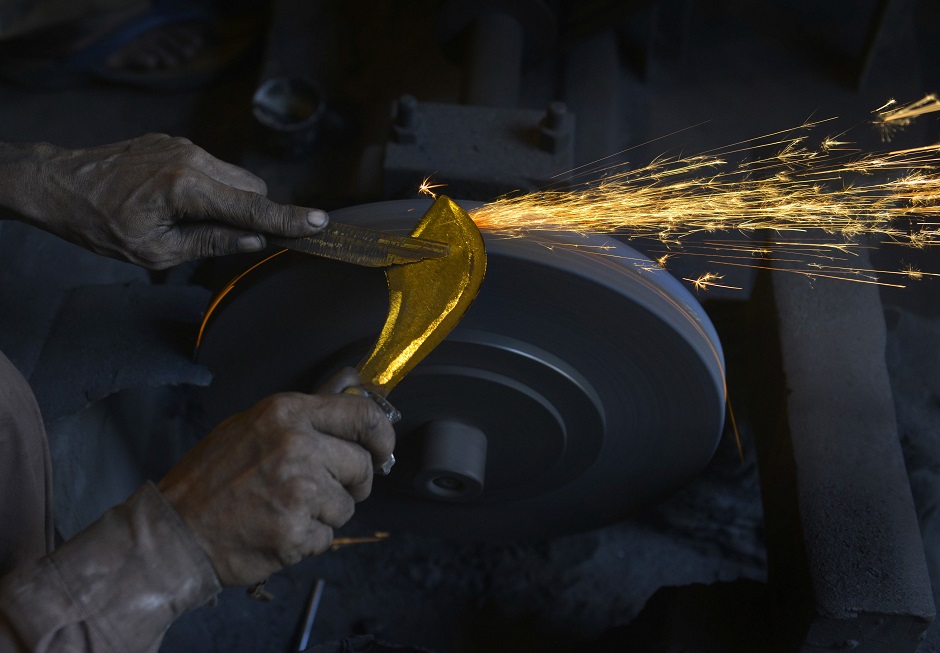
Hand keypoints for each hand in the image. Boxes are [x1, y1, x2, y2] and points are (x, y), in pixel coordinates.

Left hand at [30, 133, 327, 268]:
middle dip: (252, 214)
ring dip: (230, 201)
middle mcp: (192, 158)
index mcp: (186, 188)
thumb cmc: (102, 225)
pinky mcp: (176, 142)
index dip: (287, 220)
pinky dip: (211, 188)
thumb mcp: (156, 251)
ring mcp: (183, 146)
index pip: (251, 209)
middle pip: (250, 189)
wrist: (60, 184)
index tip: (320, 223)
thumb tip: (253, 240)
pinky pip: (213, 167)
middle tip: (230, 239)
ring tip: (189, 220)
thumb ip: (211, 242)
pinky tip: (177, 203)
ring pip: (234, 177)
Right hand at [157, 373, 394, 585]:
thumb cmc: (210, 478)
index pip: (363, 415)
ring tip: (284, 510)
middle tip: (324, 489)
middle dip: (353, 482)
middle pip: (363, 465)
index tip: (383, 449)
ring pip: (346, 506)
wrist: (174, 532)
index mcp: (287, 413)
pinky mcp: (296, 531)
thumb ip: (304, 415)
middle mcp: (297, 446)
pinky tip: (275, 530)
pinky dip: (307, 539)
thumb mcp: (252, 425)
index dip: (383, 435)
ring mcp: (298, 491)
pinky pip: (326, 537)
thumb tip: (353, 393)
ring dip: (325, 514)